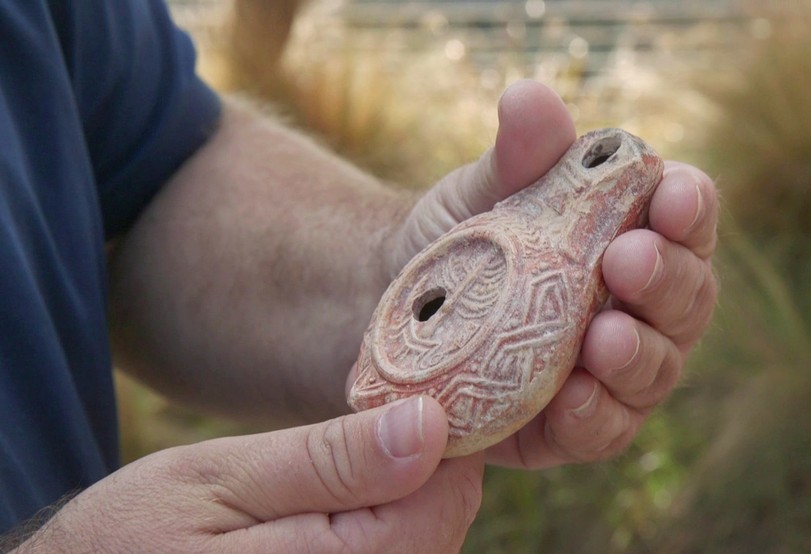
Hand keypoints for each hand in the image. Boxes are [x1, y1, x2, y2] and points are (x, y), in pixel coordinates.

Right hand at [15, 398, 482, 552]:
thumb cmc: (136, 533)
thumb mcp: (221, 478)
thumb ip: (329, 461)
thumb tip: (430, 425)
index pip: (439, 505)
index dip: (444, 442)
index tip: (414, 397)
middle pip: (442, 529)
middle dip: (424, 469)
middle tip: (372, 424)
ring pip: (426, 548)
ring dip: (405, 500)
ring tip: (344, 468)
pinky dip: (387, 529)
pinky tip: (343, 507)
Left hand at [386, 80, 718, 468]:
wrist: (391, 310)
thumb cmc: (462, 241)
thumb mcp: (483, 192)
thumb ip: (519, 154)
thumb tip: (529, 98)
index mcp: (636, 234)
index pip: (685, 216)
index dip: (691, 206)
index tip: (672, 194)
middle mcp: (641, 305)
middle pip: (688, 295)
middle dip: (666, 278)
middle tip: (626, 261)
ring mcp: (614, 371)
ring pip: (658, 369)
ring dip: (638, 354)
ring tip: (603, 339)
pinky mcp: (574, 424)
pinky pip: (605, 429)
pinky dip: (595, 414)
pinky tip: (571, 397)